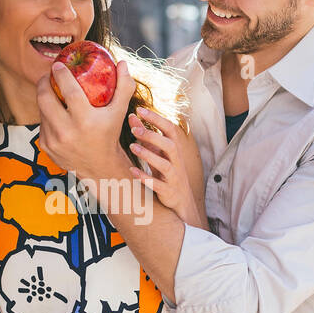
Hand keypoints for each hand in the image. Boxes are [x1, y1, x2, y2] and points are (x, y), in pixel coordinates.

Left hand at [37, 58, 136, 181]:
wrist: (99, 167)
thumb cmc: (109, 135)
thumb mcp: (119, 112)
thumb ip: (124, 87)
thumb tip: (123, 64)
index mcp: (85, 121)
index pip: (68, 90)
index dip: (60, 74)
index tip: (58, 65)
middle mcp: (67, 131)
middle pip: (45, 98)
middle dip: (43, 82)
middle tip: (48, 75)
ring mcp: (54, 140)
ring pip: (41, 110)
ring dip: (44, 97)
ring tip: (50, 89)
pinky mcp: (46, 146)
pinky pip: (42, 123)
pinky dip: (46, 114)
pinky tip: (53, 110)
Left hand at [127, 107, 205, 226]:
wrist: (181, 202)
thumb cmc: (166, 174)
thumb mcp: (157, 153)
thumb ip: (145, 137)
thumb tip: (132, 116)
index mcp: (175, 149)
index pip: (170, 129)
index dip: (156, 119)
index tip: (140, 109)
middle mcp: (177, 162)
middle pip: (170, 145)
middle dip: (153, 136)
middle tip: (134, 130)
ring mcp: (174, 178)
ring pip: (166, 165)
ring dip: (149, 155)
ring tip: (132, 147)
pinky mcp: (169, 192)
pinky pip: (159, 186)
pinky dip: (146, 179)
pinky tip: (133, 172)